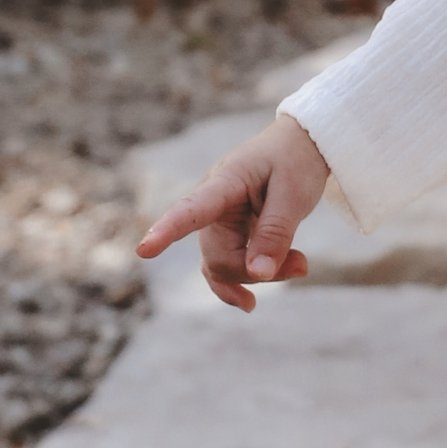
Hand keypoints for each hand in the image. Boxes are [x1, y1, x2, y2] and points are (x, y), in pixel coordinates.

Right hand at [135, 119, 330, 312]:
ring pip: (221, 266)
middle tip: (302, 264)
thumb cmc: (295, 161)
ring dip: (254, 277)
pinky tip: (248, 303)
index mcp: (225, 182)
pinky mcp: (227, 233)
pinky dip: (239, 283)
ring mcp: (217, 220)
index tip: (144, 250)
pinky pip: (222, 267)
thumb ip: (275, 233)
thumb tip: (256, 275)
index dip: (167, 230)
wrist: (300, 145)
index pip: (191, 209)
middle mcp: (212, 203)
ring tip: (299, 266)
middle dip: (254, 270)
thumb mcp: (294, 194)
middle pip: (218, 255)